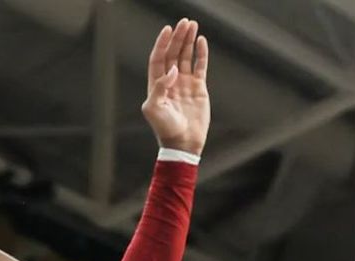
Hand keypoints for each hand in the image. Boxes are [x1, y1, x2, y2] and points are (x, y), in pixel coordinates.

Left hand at [142, 18, 209, 154]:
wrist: (183, 143)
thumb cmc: (165, 129)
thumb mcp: (153, 108)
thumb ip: (159, 86)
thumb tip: (172, 70)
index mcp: (157, 85)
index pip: (158, 58)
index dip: (162, 43)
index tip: (168, 29)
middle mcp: (170, 82)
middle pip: (173, 54)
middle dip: (178, 37)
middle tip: (184, 23)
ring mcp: (184, 84)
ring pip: (186, 57)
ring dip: (188, 41)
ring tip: (193, 26)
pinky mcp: (198, 88)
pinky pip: (200, 66)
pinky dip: (201, 54)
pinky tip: (201, 41)